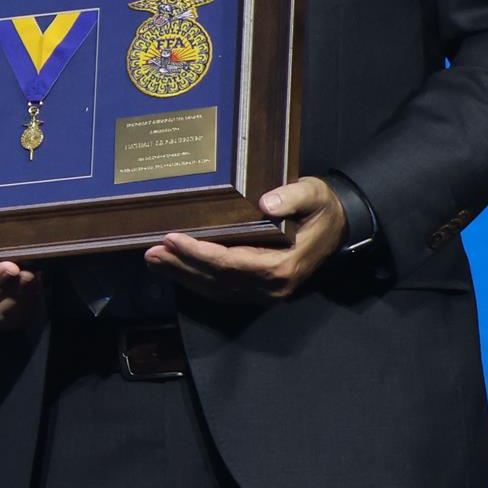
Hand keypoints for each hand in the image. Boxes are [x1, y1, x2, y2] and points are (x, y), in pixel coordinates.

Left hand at [145, 177, 343, 302]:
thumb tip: (266, 203)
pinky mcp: (258, 291)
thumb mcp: (313, 194)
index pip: (230, 263)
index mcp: (281, 266)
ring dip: (182, 276)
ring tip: (153, 260)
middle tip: (150, 252)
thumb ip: (292, 197)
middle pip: (216, 279)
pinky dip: (196, 282)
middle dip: (180, 266)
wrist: (338, 227)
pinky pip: (221, 290)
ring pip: (215, 288)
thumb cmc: (321, 208)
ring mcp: (264, 293)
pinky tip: (175, 271)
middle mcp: (271, 287)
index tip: (171, 239)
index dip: (198, 253)